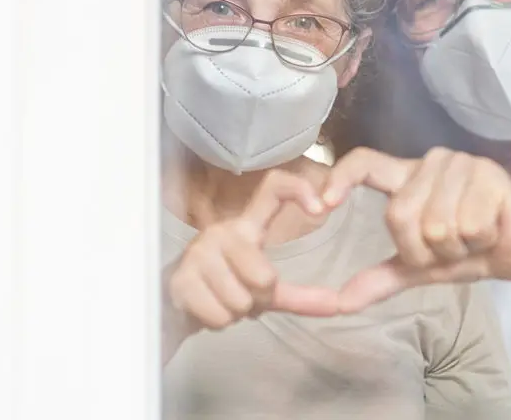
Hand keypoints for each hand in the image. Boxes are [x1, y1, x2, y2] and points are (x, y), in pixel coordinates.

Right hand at [163, 171, 336, 339]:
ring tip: (222, 300)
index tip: (321, 210)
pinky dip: (219, 322)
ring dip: (236, 312)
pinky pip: (220, 315)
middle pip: (265, 275)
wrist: (173, 306)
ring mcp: (198, 252)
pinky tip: (207, 308)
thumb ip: (300, 296)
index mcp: (246, 226)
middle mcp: (222, 230)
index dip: (300, 190)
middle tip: (245, 296)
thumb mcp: (264, 290)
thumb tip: (337, 305)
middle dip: (260, 299)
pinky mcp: (180, 278)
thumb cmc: (223, 289)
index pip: (274, 188)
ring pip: (241, 300)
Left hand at [317, 147, 510, 313]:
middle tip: (452, 246)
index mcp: (406, 178)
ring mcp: (459, 164)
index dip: (341, 179)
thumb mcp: (419, 267)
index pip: (364, 163)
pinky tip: (492, 229)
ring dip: (456, 247)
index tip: (323, 205)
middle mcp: (430, 163)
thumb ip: (380, 278)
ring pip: (435, 224)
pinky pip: (468, 224)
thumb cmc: (469, 251)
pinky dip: (480, 240)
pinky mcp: (488, 173)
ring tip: (475, 236)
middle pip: (399, 215)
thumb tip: (339, 303)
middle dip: (425, 249)